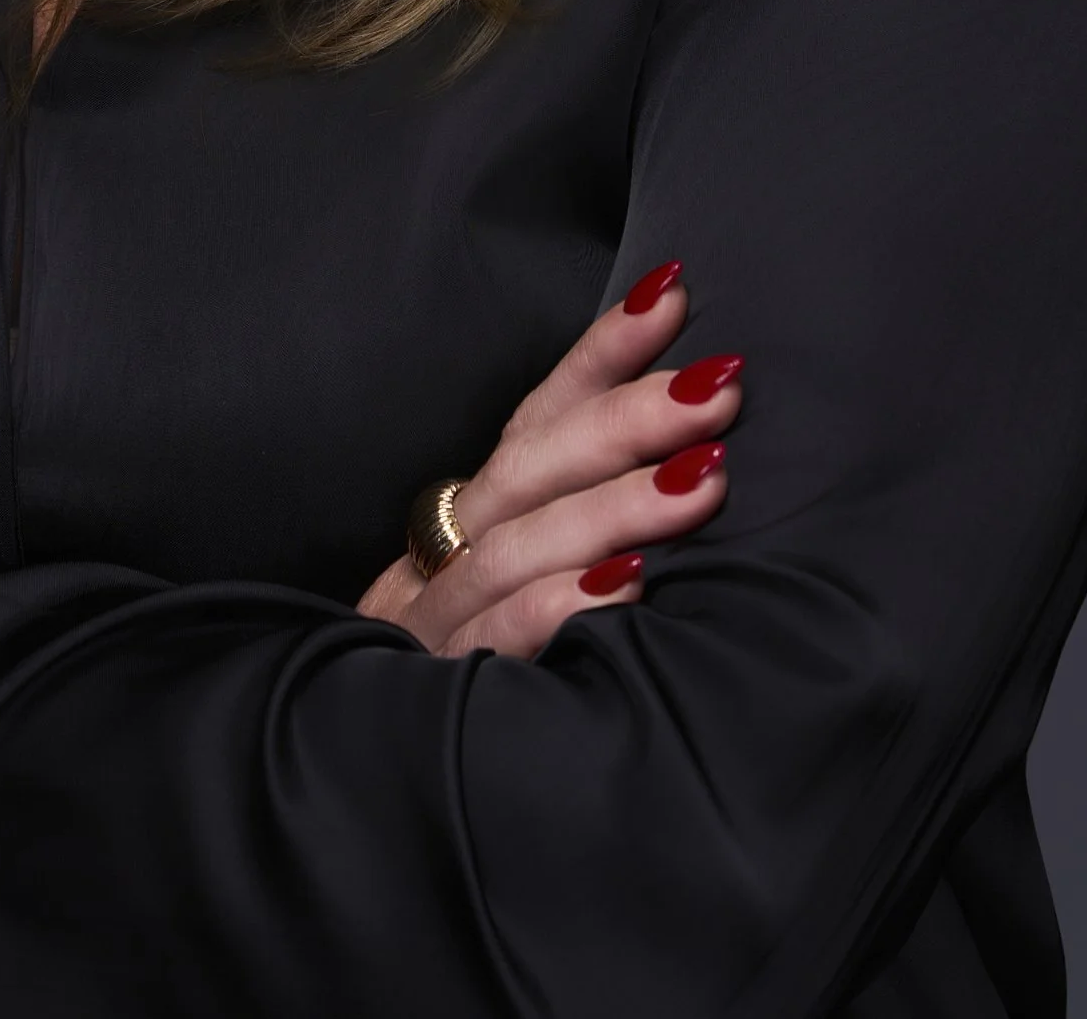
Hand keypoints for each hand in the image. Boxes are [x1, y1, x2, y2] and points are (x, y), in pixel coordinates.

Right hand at [356, 264, 738, 657]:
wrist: (366, 793)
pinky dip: (564, 605)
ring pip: (520, 543)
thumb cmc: (483, 678)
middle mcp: (443, 557)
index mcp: (469, 519)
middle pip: (531, 467)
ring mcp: (435, 625)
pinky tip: (631, 589)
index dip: (602, 354)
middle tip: (720, 389)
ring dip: (616, 505)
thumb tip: (692, 454)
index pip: (537, 416)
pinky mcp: (442, 694)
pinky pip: (501, 639)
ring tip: (703, 480)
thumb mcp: (521, 586)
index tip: (674, 294)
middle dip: (629, 419)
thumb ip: (575, 523)